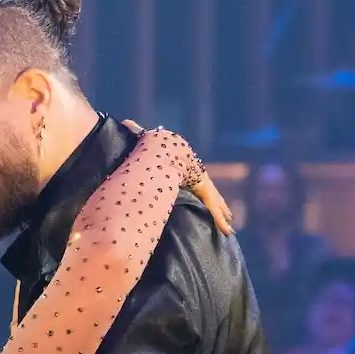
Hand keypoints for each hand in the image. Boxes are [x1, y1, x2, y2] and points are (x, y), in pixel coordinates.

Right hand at [120, 119, 233, 235]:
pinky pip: (214, 209)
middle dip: (218, 202)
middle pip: (209, 192)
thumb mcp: (145, 142)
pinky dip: (221, 220)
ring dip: (222, 213)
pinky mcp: (206, 192)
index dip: (200, 185)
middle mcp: (196, 175)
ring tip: (230, 227)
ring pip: (216, 202)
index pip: (194, 177)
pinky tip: (228, 231)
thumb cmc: (156, 144)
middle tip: (227, 213)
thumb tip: (124, 122)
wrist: (166, 148)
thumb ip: (136, 133)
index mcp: (184, 166)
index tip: (203, 188)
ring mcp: (203, 184)